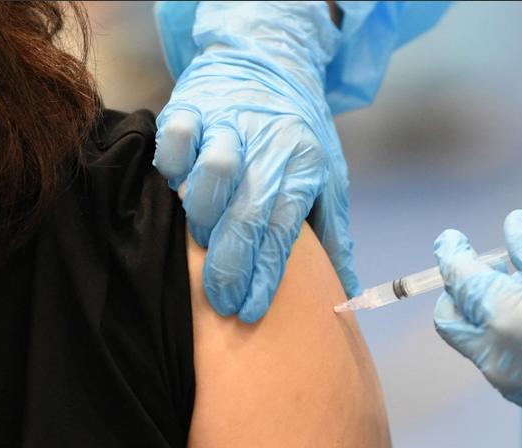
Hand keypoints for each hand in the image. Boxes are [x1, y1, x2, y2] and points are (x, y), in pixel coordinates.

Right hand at [154, 1, 357, 322]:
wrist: (270, 62)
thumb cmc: (300, 132)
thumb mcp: (328, 177)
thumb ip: (334, 234)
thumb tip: (348, 291)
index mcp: (302, 165)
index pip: (283, 230)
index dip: (265, 276)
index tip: (251, 310)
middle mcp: (267, 144)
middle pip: (246, 212)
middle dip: (232, 266)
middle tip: (223, 301)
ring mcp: (227, 123)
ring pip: (212, 173)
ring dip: (203, 217)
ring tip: (203, 244)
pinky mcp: (191, 106)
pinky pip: (175, 139)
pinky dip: (172, 168)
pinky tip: (176, 193)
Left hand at [433, 210, 521, 447]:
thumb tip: (512, 226)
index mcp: (503, 319)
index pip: (459, 280)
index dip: (451, 254)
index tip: (451, 238)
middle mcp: (494, 355)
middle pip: (450, 321)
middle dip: (457, 293)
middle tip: (487, 270)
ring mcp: (506, 382)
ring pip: (474, 343)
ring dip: (483, 316)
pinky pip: (497, 362)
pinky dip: (503, 338)